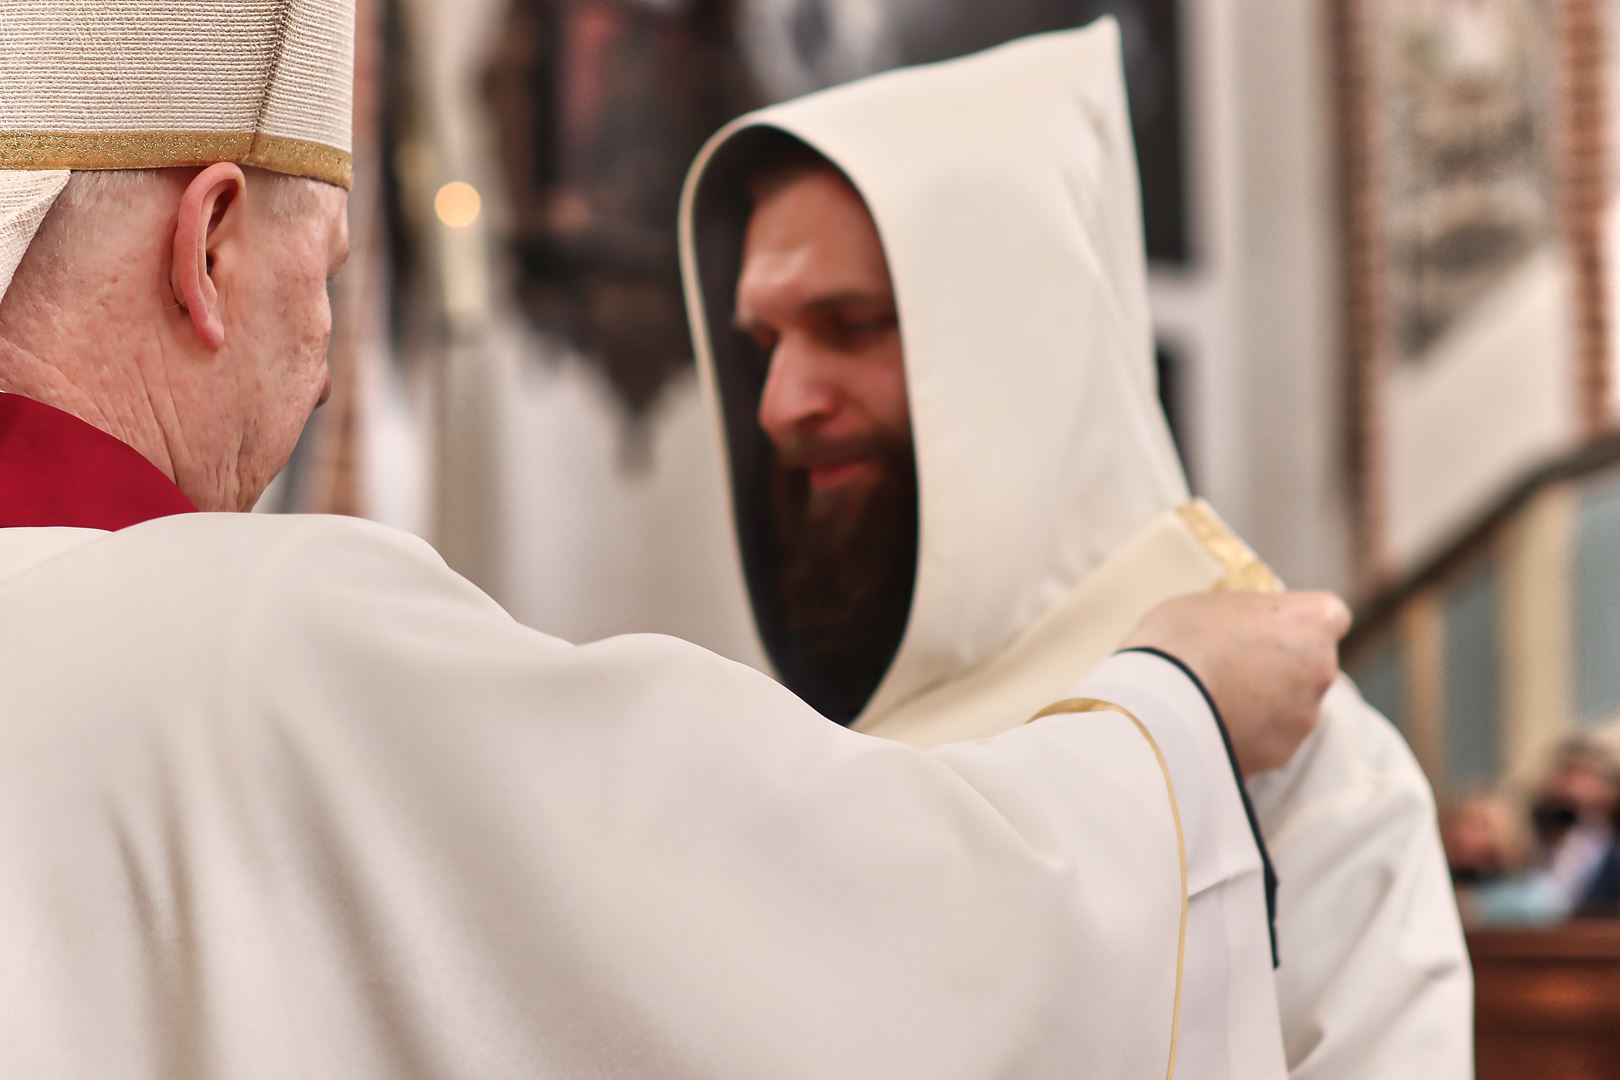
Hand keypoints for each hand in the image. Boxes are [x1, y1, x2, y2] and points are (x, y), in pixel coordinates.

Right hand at [1121, 591, 1351, 774]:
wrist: (1159, 702)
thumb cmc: (1181, 639)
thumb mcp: (1211, 604)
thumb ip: (1244, 616)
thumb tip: (1240, 629)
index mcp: (1312, 621)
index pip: (1330, 616)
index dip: (1300, 623)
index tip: (1273, 627)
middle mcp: (1323, 669)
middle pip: (1313, 665)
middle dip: (1283, 666)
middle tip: (1237, 666)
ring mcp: (1304, 717)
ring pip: (1293, 707)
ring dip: (1267, 705)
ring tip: (1218, 701)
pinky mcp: (1281, 754)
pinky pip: (1269, 740)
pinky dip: (1250, 735)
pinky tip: (1213, 726)